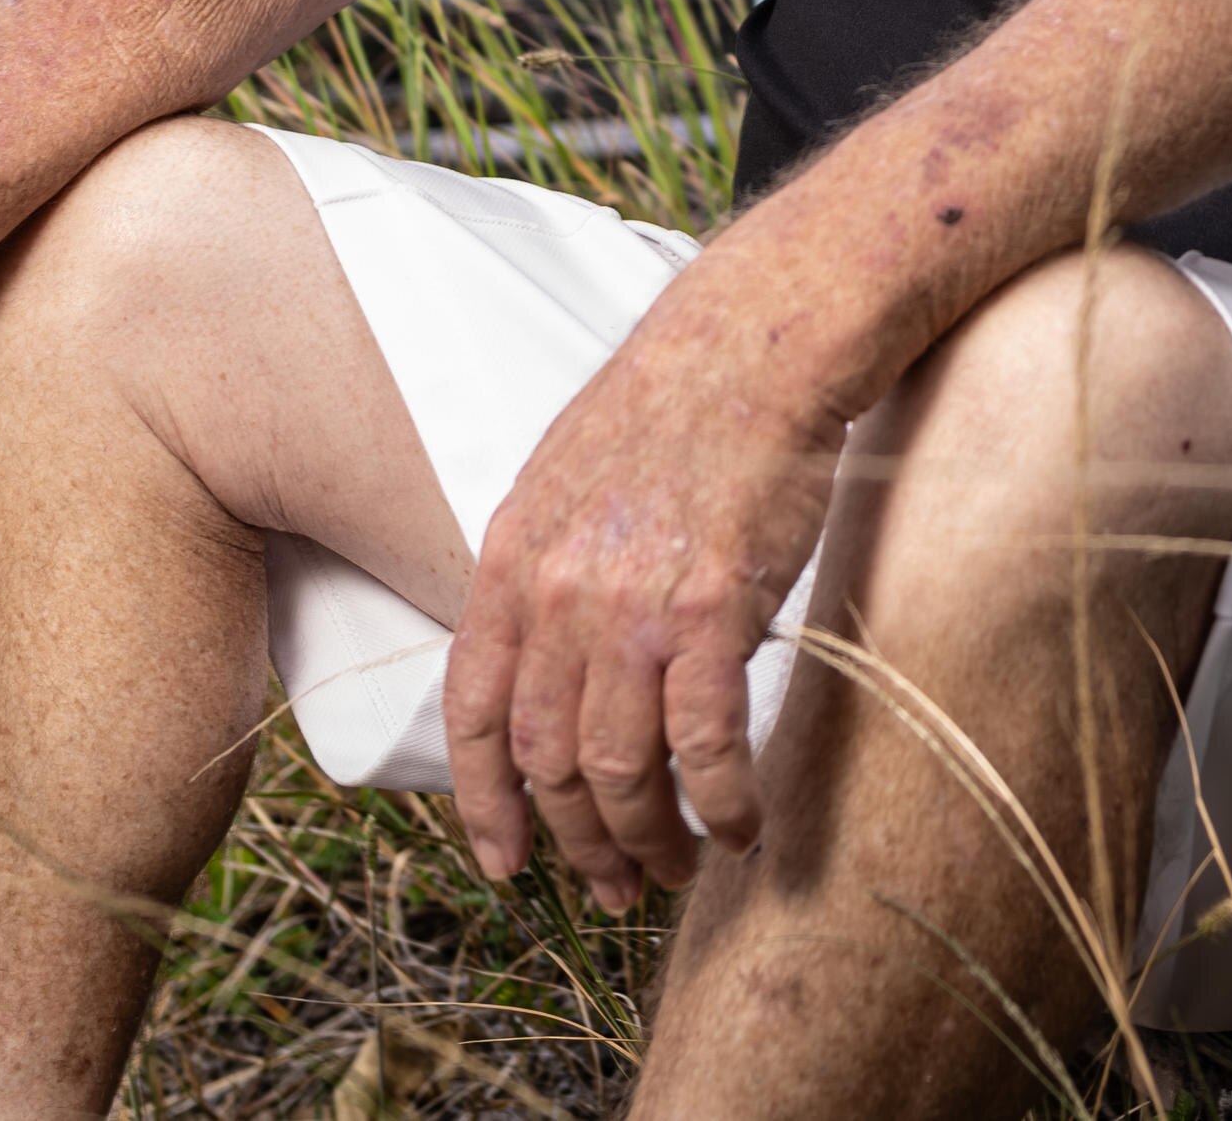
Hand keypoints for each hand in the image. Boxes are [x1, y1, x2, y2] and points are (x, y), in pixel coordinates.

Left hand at [441, 292, 846, 907]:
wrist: (756, 345)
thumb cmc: (676, 404)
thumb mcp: (567, 479)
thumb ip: (546, 572)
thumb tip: (551, 659)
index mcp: (512, 561)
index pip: (475, 713)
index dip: (485, 804)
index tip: (506, 862)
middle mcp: (559, 595)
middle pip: (549, 760)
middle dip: (580, 842)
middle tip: (616, 887)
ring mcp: (632, 607)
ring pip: (619, 769)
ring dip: (650, 839)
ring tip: (681, 870)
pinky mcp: (712, 612)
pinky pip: (705, 745)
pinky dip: (722, 804)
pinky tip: (743, 827)